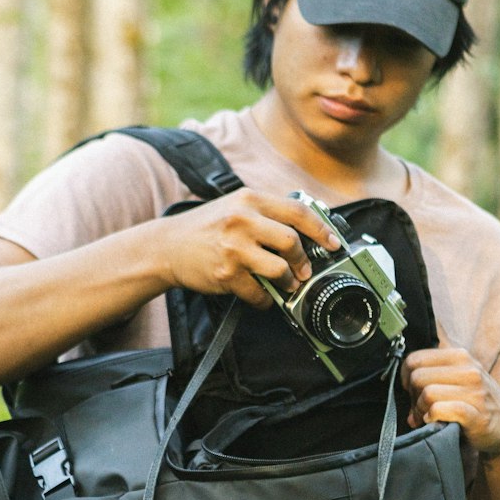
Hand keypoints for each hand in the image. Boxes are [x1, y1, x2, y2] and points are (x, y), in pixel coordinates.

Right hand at [161, 190, 340, 309]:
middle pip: (291, 242)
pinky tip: (262, 296)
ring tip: (286, 284)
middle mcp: (242, 220)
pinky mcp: (226, 274)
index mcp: (249, 199)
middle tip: (305, 271)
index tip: (333, 243)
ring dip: (288, 282)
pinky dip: (265, 300)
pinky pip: (258, 293)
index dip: (321, 229)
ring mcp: (234, 248)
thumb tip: (303, 228)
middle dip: (304, 261)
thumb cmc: (205, 227)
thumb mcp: (235, 206)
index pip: (297, 211)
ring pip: (279, 269)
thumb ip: (266, 213)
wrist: (166, 246)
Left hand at [401, 346, 499, 458]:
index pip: (414, 359)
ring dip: (420, 410)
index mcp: (460, 356)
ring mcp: (474, 392)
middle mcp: (468, 369)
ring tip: (428, 417)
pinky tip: (436, 422)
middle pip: (417, 377)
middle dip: (412, 397)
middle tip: (420, 409)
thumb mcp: (457, 380)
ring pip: (426, 394)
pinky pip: (440, 409)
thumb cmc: (476, 402)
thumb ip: (430, 380)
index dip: (406, 378)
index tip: (412, 392)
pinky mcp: (476, 414)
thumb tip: (403, 395)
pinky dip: (432, 417)